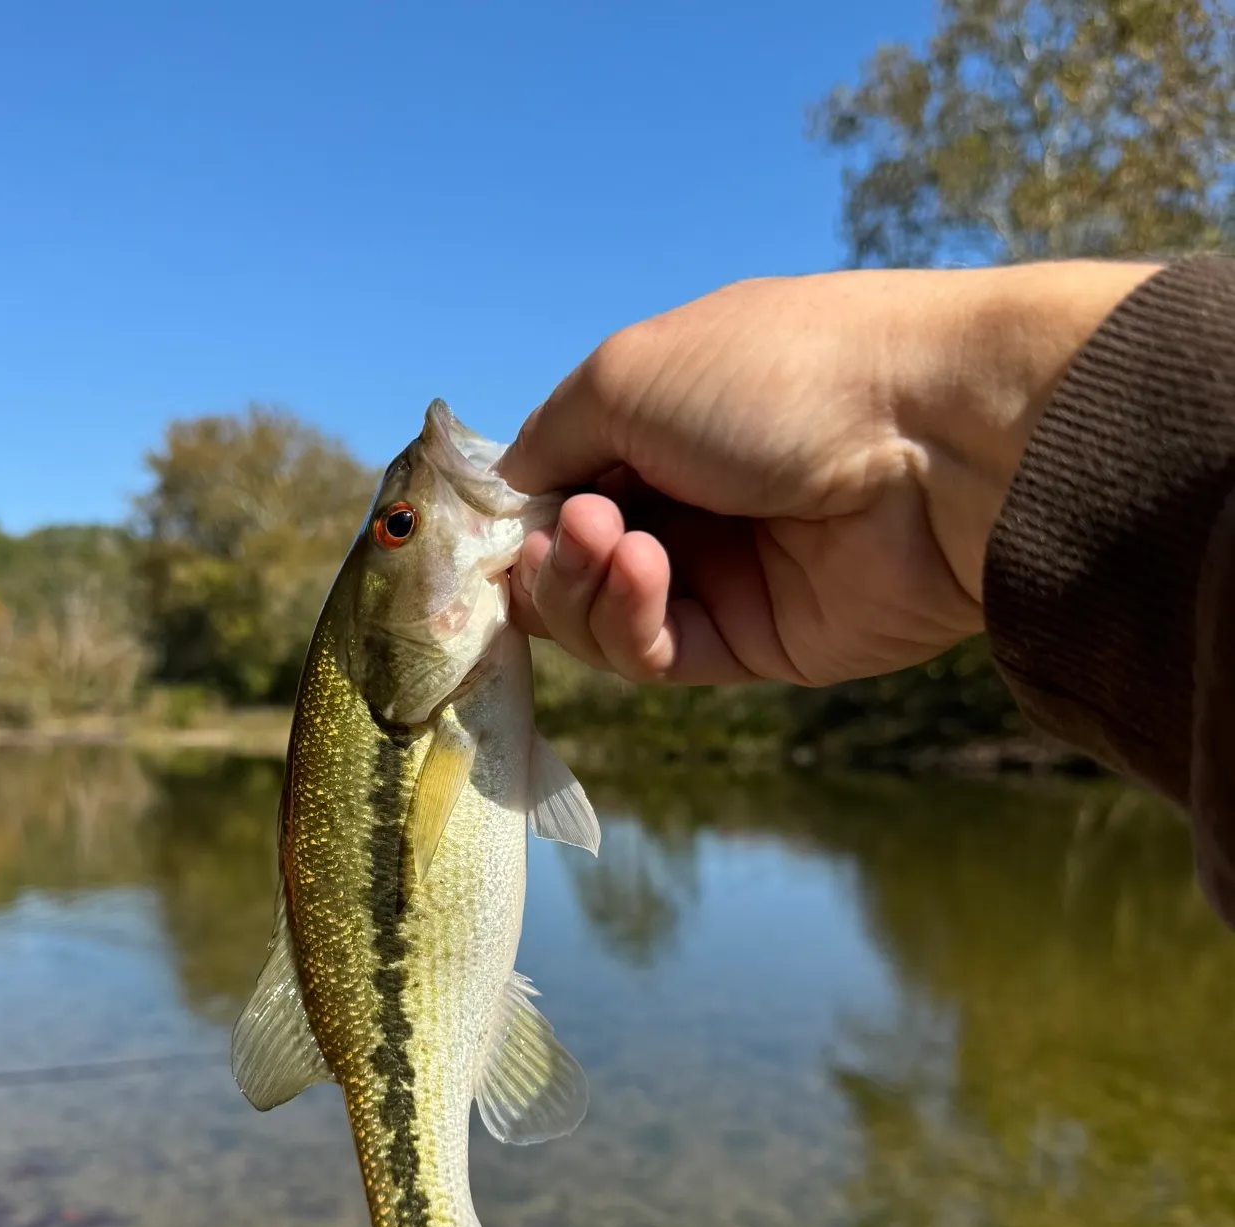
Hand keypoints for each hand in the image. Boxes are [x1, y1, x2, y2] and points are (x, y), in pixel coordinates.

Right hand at [498, 261, 1157, 686]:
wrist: (938, 443)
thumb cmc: (778, 378)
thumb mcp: (631, 373)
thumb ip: (552, 435)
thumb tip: (511, 489)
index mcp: (661, 420)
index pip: (557, 482)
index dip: (514, 512)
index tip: (483, 527)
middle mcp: (686, 498)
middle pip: (567, 562)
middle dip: (546, 554)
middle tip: (570, 530)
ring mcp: (720, 574)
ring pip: (600, 617)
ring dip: (582, 586)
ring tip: (614, 543)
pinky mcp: (754, 646)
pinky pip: (657, 657)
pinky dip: (631, 623)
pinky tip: (648, 574)